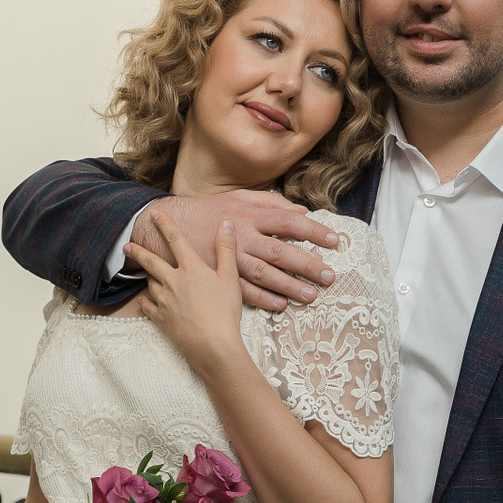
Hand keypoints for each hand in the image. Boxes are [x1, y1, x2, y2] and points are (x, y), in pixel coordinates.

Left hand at [127, 214, 248, 373]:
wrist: (213, 346)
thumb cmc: (225, 312)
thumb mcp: (231, 278)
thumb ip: (226, 249)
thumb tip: (225, 224)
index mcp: (191, 268)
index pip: (175, 239)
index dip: (164, 224)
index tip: (154, 214)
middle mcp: (172, 281)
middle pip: (150, 261)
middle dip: (138, 251)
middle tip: (127, 245)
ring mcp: (164, 300)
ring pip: (149, 283)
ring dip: (148, 277)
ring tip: (147, 275)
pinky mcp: (160, 318)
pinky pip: (146, 305)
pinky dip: (145, 300)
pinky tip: (146, 299)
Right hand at [128, 190, 338, 312]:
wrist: (168, 228)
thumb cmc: (209, 211)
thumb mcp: (239, 198)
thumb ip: (271, 203)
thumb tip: (302, 213)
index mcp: (249, 216)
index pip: (288, 223)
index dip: (313, 232)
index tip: (334, 241)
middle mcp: (242, 237)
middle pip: (280, 252)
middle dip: (307, 265)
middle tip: (328, 276)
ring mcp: (229, 260)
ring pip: (264, 275)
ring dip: (289, 286)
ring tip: (310, 295)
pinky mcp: (218, 277)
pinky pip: (244, 291)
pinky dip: (263, 299)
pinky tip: (281, 304)